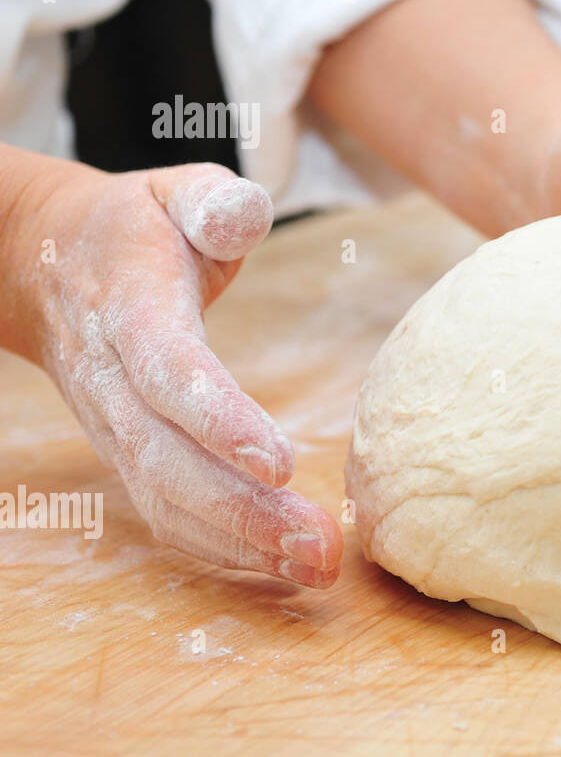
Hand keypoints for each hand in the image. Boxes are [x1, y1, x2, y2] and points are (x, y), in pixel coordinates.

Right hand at [15, 159, 341, 585]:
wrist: (45, 266)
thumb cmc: (136, 226)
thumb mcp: (175, 191)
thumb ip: (215, 202)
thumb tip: (245, 216)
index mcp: (130, 309)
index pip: (169, 371)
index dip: (219, 419)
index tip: (279, 462)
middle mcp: (113, 379)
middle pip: (169, 458)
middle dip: (243, 510)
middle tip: (319, 544)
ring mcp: (114, 424)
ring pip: (165, 497)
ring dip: (240, 541)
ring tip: (314, 565)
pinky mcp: (128, 451)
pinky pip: (165, 510)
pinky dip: (219, 545)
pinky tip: (279, 565)